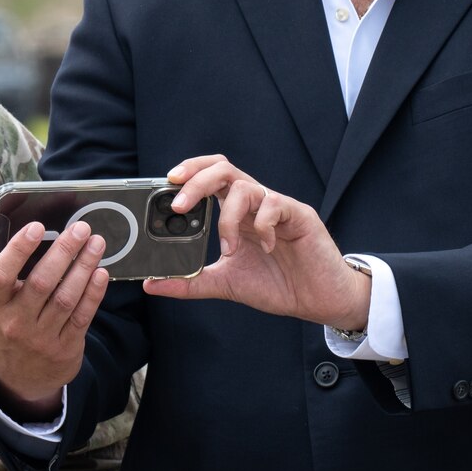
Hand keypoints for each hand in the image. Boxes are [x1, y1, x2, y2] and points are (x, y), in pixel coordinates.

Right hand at [0, 219, 109, 413]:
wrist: (19, 375)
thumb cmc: (2, 321)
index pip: (1, 275)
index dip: (18, 250)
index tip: (37, 227)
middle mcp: (15, 322)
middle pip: (41, 283)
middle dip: (63, 253)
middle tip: (80, 229)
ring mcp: (41, 336)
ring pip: (65, 298)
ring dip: (83, 268)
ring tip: (96, 243)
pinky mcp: (65, 346)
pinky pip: (81, 316)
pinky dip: (93, 293)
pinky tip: (100, 272)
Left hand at [142, 154, 368, 330]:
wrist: (319, 301)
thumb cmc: (278, 285)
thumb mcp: (225, 284)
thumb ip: (191, 282)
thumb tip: (152, 284)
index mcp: (237, 214)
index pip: (210, 177)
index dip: (189, 173)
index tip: (166, 185)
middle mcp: (255, 204)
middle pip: (223, 169)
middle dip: (197, 180)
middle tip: (179, 203)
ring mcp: (277, 207)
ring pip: (245, 187)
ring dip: (229, 217)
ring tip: (230, 249)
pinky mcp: (299, 215)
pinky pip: (274, 205)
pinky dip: (262, 225)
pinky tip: (265, 248)